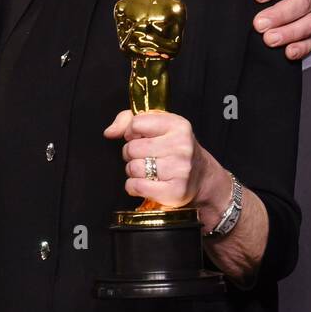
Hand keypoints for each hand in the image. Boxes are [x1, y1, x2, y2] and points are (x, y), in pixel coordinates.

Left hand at [103, 108, 229, 214]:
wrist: (201, 178)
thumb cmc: (174, 149)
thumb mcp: (158, 126)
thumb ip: (129, 120)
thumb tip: (109, 132)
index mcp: (178, 125)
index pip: (136, 123)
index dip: (132, 133)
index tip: (140, 138)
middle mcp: (182, 146)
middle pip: (132, 148)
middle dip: (131, 154)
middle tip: (143, 157)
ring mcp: (180, 169)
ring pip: (133, 168)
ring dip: (133, 171)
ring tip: (147, 170)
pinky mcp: (175, 191)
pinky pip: (136, 186)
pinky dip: (133, 186)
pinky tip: (145, 183)